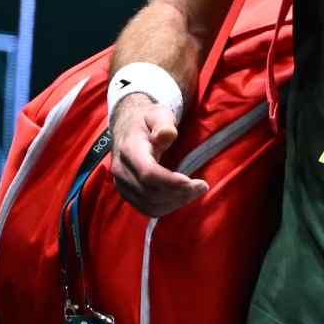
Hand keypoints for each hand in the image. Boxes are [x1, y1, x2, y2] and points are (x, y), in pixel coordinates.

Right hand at [109, 93, 207, 216]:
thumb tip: (167, 135)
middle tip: (202, 186)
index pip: (148, 174)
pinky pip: (146, 208)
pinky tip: (182, 197)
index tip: (196, 182)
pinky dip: (166, 207)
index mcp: (130, 150)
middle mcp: (122, 170)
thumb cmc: (148, 119)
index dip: (172, 182)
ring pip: (148, 205)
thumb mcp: (158, 114)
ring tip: (195, 191)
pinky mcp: (127, 193)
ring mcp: (122, 184)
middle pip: (150, 193)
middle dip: (179, 194)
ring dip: (175, 203)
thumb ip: (163, 124)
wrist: (127, 126)